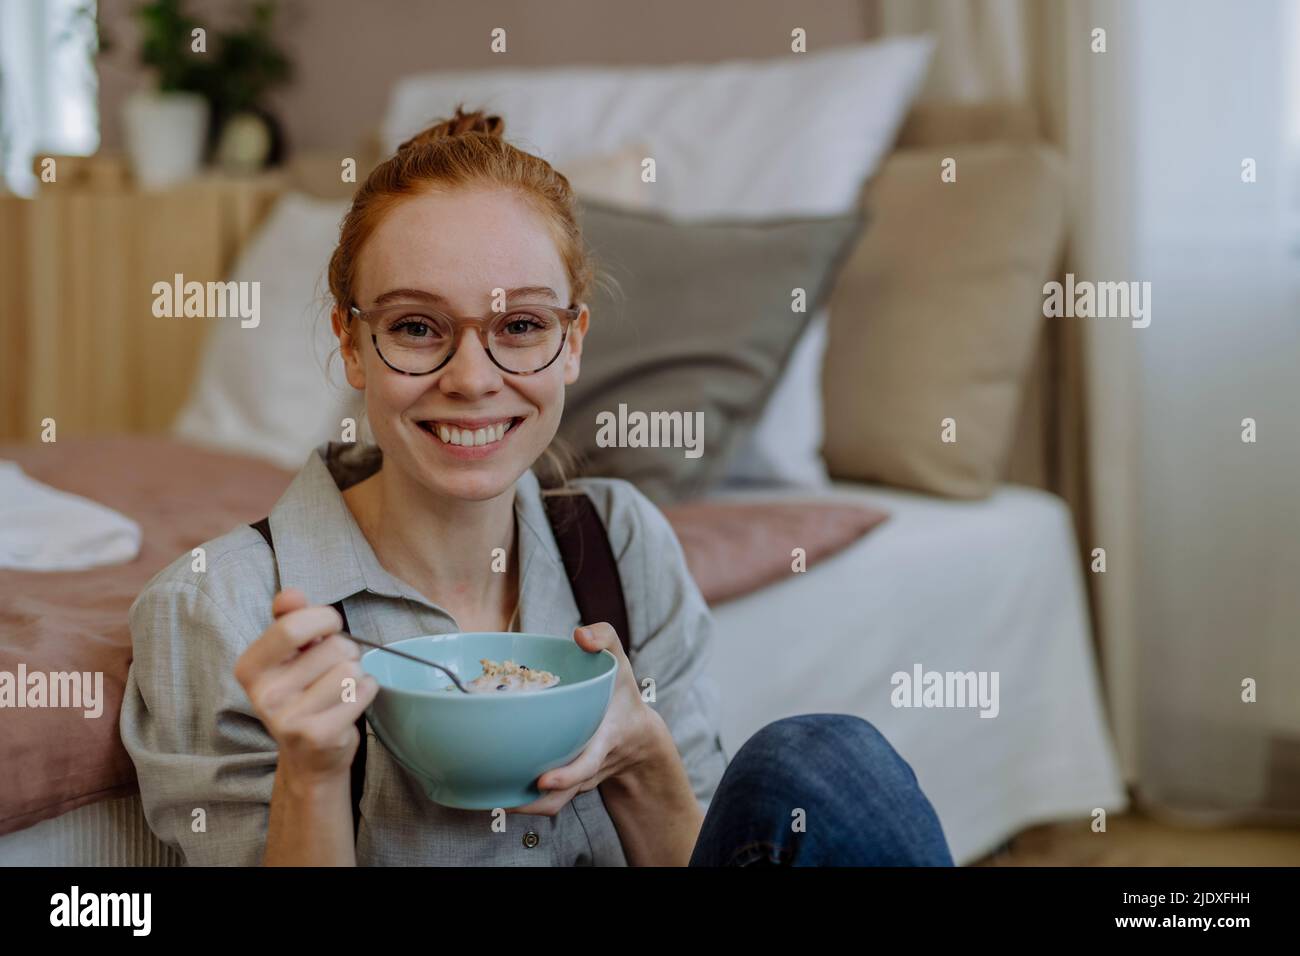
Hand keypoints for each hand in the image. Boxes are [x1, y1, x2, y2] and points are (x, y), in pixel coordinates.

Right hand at [234, 588, 378, 790]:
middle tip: (335, 668)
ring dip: (356, 673)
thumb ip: (290, 618)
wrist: (308, 756)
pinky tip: (349, 703)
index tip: (330, 626)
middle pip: (333, 647)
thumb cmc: (302, 693)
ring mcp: (289, 719)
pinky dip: (366, 690)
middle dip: (346, 650)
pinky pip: (363, 690)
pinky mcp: (319, 735)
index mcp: (250, 668)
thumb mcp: (289, 653)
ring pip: (351, 669)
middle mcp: (264, 695)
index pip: (292, 627)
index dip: (324, 618)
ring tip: (340, 688)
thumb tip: (291, 594)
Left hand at [506, 622, 667, 815]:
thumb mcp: (621, 663)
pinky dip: (521, 799)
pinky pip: (544, 800)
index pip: (586, 765)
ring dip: (521, 807)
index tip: (542, 780)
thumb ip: (606, 639)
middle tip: (500, 801)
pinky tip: (492, 789)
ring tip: (487, 800)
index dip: (566, 776)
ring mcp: (576, 781)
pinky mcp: (566, 786)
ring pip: (549, 804)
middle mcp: (588, 767)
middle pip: (560, 797)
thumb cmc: (622, 696)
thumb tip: (579, 635)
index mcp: (603, 741)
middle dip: (532, 803)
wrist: (637, 740)